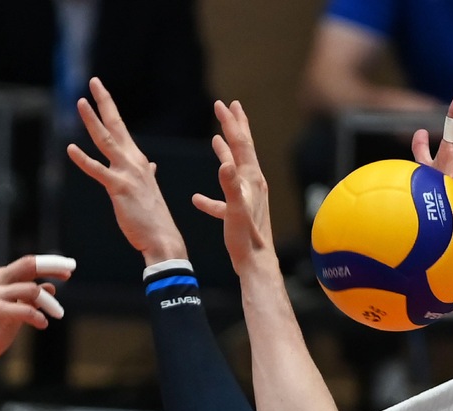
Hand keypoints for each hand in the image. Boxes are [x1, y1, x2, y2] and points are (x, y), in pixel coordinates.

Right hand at [0, 254, 70, 366]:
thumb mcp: (16, 307)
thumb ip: (30, 296)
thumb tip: (52, 287)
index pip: (28, 263)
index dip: (50, 263)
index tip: (69, 267)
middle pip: (29, 264)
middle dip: (53, 266)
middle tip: (70, 273)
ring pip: (33, 289)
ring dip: (50, 303)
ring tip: (58, 313)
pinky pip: (27, 310)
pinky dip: (39, 317)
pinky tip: (43, 325)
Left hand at [66, 77, 187, 264]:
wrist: (162, 239)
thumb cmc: (153, 218)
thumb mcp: (149, 190)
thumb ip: (148, 175)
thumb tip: (151, 165)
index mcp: (139, 161)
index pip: (121, 129)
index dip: (110, 109)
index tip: (101, 91)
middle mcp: (134, 162)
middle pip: (116, 126)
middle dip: (105, 102)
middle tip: (94, 82)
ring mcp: (127, 173)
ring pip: (106, 141)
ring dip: (93, 121)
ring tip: (81, 103)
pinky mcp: (119, 188)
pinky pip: (98, 171)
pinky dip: (83, 159)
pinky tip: (70, 148)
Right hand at [191, 100, 274, 274]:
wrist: (255, 263)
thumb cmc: (246, 238)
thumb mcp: (235, 209)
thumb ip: (230, 185)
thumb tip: (224, 162)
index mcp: (251, 179)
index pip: (241, 143)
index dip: (231, 123)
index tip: (222, 104)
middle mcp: (253, 184)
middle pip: (243, 149)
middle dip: (235, 127)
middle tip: (230, 106)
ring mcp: (247, 197)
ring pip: (234, 168)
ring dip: (225, 152)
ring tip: (217, 139)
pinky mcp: (240, 212)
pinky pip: (223, 198)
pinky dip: (210, 194)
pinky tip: (197, 199)